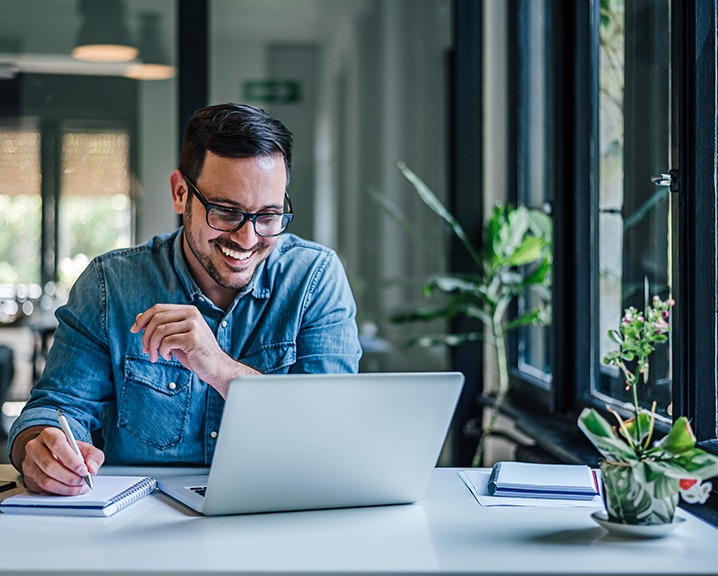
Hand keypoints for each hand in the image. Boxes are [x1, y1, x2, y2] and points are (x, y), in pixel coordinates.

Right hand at [13, 426, 104, 494]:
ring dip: (66, 486)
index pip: (57, 445)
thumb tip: (92, 468)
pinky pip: (44, 488)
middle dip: (70, 476)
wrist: (55, 454)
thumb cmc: (71, 450)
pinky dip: (61, 491)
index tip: (83, 470)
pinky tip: (72, 489)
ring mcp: (29, 462)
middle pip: (49, 465)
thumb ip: (93, 456)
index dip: (71, 460)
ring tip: (80, 485)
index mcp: (49, 434)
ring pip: (46, 479)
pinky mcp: (29, 476)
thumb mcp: (85, 448)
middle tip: (83, 480)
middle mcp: (35, 447)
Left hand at [130, 303, 258, 396]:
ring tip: (155, 356)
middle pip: (157, 318)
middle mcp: (192, 314)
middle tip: (145, 350)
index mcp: (188, 310)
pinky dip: (162, 351)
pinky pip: (167, 342)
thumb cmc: (194, 352)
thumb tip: (139, 317)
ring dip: (152, 346)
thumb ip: (162, 326)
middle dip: (146, 335)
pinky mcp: (193, 338)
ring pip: (160, 331)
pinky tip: (167, 357)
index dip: (143, 318)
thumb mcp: (176, 336)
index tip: (134, 330)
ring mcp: (194, 325)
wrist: (215, 367)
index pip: (158, 308)